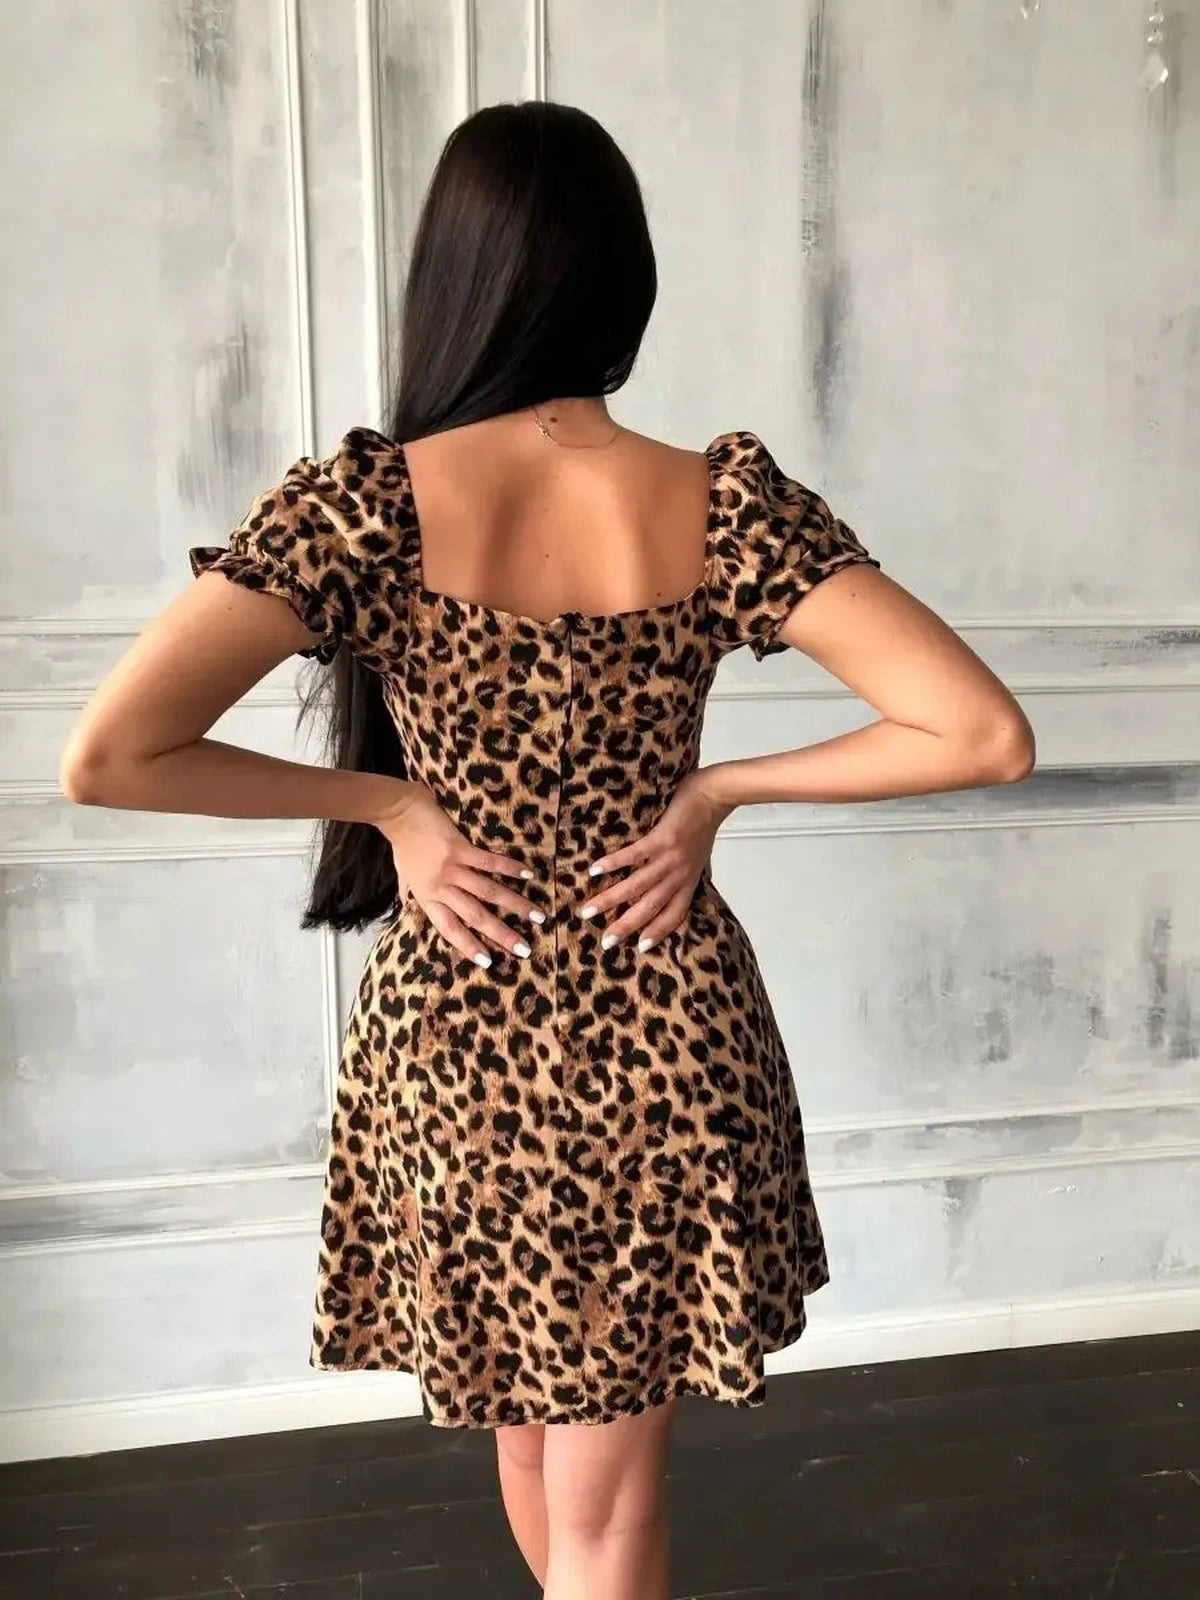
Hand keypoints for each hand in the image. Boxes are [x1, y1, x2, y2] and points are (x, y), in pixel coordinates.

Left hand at [376, 785, 544, 967]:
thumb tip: (409, 905)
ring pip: (488, 892)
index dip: (469, 946)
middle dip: (502, 934)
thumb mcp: (403, 876)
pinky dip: (509, 869)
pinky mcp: (461, 848)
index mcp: (427, 897)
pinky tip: (528, 875)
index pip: (450, 929)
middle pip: (475, 916)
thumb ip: (411, 893)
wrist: (398, 813)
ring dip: (515, 905)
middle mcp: (441, 887)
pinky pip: (489, 862)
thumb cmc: (402, 845)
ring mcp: (452, 868)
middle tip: (524, 949)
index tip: (489, 962)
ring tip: (537, 916)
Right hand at [580, 768, 732, 950]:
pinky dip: (614, 863)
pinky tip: (595, 869)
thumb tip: (680, 887)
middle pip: (651, 907)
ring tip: (589, 910)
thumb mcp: (701, 858)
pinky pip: (635, 855)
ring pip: (638, 886)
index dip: (659, 932)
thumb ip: (688, 874)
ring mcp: (670, 858)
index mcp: (688, 881)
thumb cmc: (705, 826)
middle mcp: (679, 875)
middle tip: (606, 942)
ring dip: (612, 899)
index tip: (639, 947)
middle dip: (627, 926)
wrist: (713, 796)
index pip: (675, 914)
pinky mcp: (661, 838)